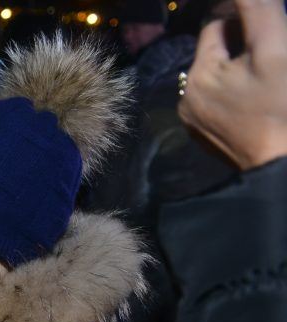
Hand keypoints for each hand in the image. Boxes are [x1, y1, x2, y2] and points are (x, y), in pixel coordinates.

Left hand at [178, 0, 286, 169]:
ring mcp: (195, 122)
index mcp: (198, 76)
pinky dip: (238, 92)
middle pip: (216, 54)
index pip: (215, 27)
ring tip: (267, 73)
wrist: (282, 165)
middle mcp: (187, 99)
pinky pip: (220, 101)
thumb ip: (256, 12)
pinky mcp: (207, 138)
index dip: (242, 18)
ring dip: (241, 68)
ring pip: (219, 78)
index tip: (267, 22)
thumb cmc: (282, 106)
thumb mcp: (273, 50)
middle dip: (242, 44)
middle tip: (271, 48)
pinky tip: (259, 97)